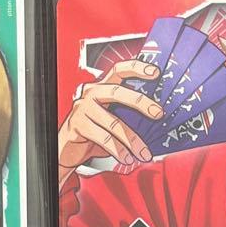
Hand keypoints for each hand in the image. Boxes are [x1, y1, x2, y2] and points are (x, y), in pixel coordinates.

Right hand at [57, 59, 164, 186]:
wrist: (67, 150)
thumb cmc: (92, 133)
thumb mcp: (111, 119)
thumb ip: (127, 114)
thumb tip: (156, 119)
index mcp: (101, 87)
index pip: (119, 70)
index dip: (136, 68)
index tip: (155, 72)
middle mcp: (91, 93)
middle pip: (117, 92)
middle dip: (140, 102)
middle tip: (158, 113)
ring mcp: (83, 108)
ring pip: (113, 122)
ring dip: (133, 140)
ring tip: (143, 153)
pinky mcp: (78, 125)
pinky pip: (103, 138)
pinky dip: (118, 151)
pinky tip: (126, 158)